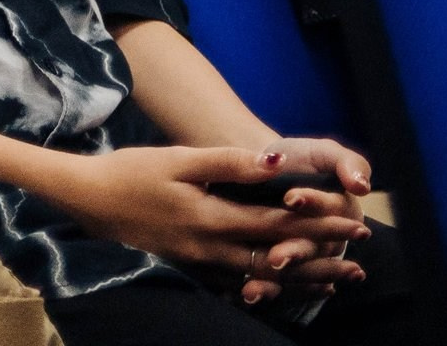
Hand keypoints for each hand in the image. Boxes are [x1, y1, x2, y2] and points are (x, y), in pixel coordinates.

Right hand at [35, 146, 368, 289]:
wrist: (86, 199)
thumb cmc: (129, 172)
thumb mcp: (178, 159)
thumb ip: (229, 162)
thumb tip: (277, 162)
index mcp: (212, 218)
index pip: (279, 225)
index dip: (319, 224)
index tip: (354, 221)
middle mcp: (211, 249)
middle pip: (278, 259)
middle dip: (322, 257)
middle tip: (360, 260)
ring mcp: (199, 264)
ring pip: (262, 277)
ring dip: (303, 279)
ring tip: (336, 281)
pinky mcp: (188, 268)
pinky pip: (239, 284)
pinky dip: (269, 287)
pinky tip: (282, 287)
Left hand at [232, 138, 372, 305]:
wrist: (260, 169)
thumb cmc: (298, 158)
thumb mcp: (323, 152)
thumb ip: (347, 163)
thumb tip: (362, 186)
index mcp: (341, 212)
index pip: (332, 211)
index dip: (314, 204)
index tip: (291, 197)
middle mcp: (326, 240)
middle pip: (313, 248)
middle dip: (296, 252)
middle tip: (279, 256)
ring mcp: (303, 256)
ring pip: (295, 272)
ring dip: (279, 280)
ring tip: (256, 285)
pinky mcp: (279, 267)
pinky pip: (274, 284)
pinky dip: (262, 291)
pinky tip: (246, 294)